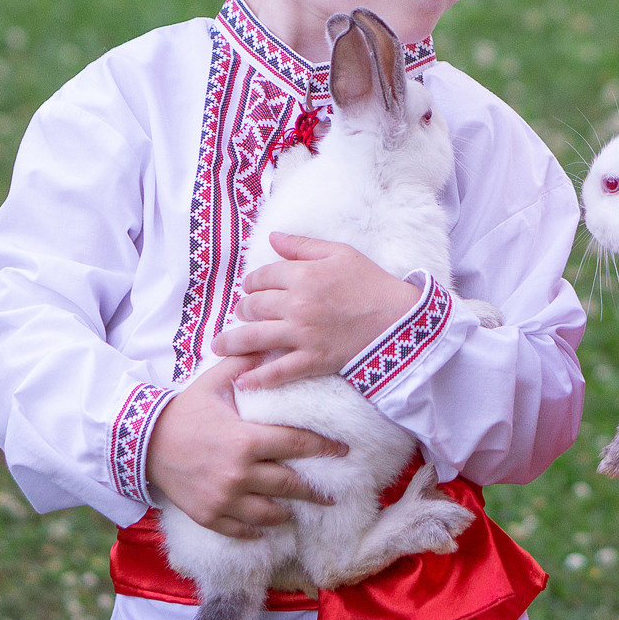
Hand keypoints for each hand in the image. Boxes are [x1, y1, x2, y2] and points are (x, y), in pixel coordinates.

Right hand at [146, 356, 347, 538]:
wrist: (143, 443)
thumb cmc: (184, 410)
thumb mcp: (213, 382)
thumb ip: (244, 362)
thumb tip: (270, 341)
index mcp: (246, 440)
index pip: (297, 445)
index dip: (324, 449)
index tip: (342, 451)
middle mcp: (239, 474)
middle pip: (289, 485)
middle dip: (315, 490)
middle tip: (331, 493)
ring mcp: (223, 499)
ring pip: (269, 513)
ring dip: (288, 512)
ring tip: (300, 509)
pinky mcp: (209, 516)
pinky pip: (241, 530)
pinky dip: (257, 530)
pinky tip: (268, 526)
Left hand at [214, 233, 420, 386]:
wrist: (399, 320)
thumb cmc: (372, 283)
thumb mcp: (341, 253)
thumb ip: (303, 246)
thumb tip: (273, 239)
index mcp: (302, 276)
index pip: (261, 278)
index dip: (252, 283)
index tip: (251, 288)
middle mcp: (296, 305)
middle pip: (253, 306)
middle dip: (243, 309)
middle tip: (243, 313)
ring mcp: (301, 335)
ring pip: (254, 337)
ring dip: (232, 342)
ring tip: (219, 346)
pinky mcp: (311, 360)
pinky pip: (277, 371)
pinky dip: (257, 378)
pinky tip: (242, 380)